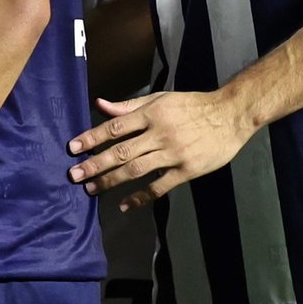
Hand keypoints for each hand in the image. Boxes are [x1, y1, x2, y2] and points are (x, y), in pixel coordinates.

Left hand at [66, 90, 253, 210]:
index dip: (91, 137)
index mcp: (150, 114)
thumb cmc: (191, 105)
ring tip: (92, 188)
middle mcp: (159, 134)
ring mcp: (173, 154)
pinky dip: (141, 196)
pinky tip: (125, 204)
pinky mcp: (187, 170)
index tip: (73, 147)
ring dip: (111, 180)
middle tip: (74, 174)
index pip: (114, 127)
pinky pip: (160, 186)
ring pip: (136, 169)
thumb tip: (100, 104)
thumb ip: (129, 105)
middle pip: (121, 151)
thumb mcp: (159, 99)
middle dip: (95, 164)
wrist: (229, 115)